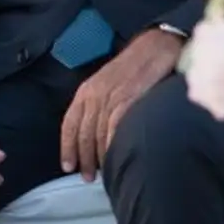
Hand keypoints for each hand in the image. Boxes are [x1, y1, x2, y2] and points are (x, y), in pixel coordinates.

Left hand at [60, 28, 181, 180]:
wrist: (155, 47)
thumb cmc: (134, 66)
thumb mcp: (108, 82)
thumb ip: (100, 103)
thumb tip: (96, 131)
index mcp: (86, 90)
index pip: (69, 124)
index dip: (67, 147)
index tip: (68, 166)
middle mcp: (94, 95)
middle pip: (83, 134)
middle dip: (84, 159)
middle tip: (87, 177)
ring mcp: (111, 98)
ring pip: (98, 135)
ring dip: (99, 158)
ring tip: (103, 174)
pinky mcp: (128, 100)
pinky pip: (115, 130)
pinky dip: (113, 146)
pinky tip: (117, 158)